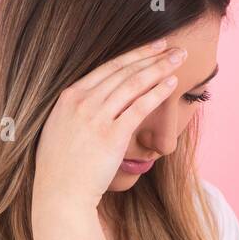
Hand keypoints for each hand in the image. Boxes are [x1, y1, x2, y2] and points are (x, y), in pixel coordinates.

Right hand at [32, 38, 184, 221]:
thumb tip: (98, 98)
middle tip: (172, 46)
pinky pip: (139, 107)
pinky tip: (171, 83)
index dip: (133, 54)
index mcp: (69, 97)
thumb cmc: (62, 166)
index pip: (107, 68)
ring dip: (159, 68)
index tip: (152, 46)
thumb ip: (77, 109)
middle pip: (123, 71)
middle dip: (151, 56)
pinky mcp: (111, 135)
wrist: (60, 193)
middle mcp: (82, 102)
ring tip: (178, 58)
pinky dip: (157, 92)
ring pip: (133, 84)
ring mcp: (96, 117)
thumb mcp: (60, 127)